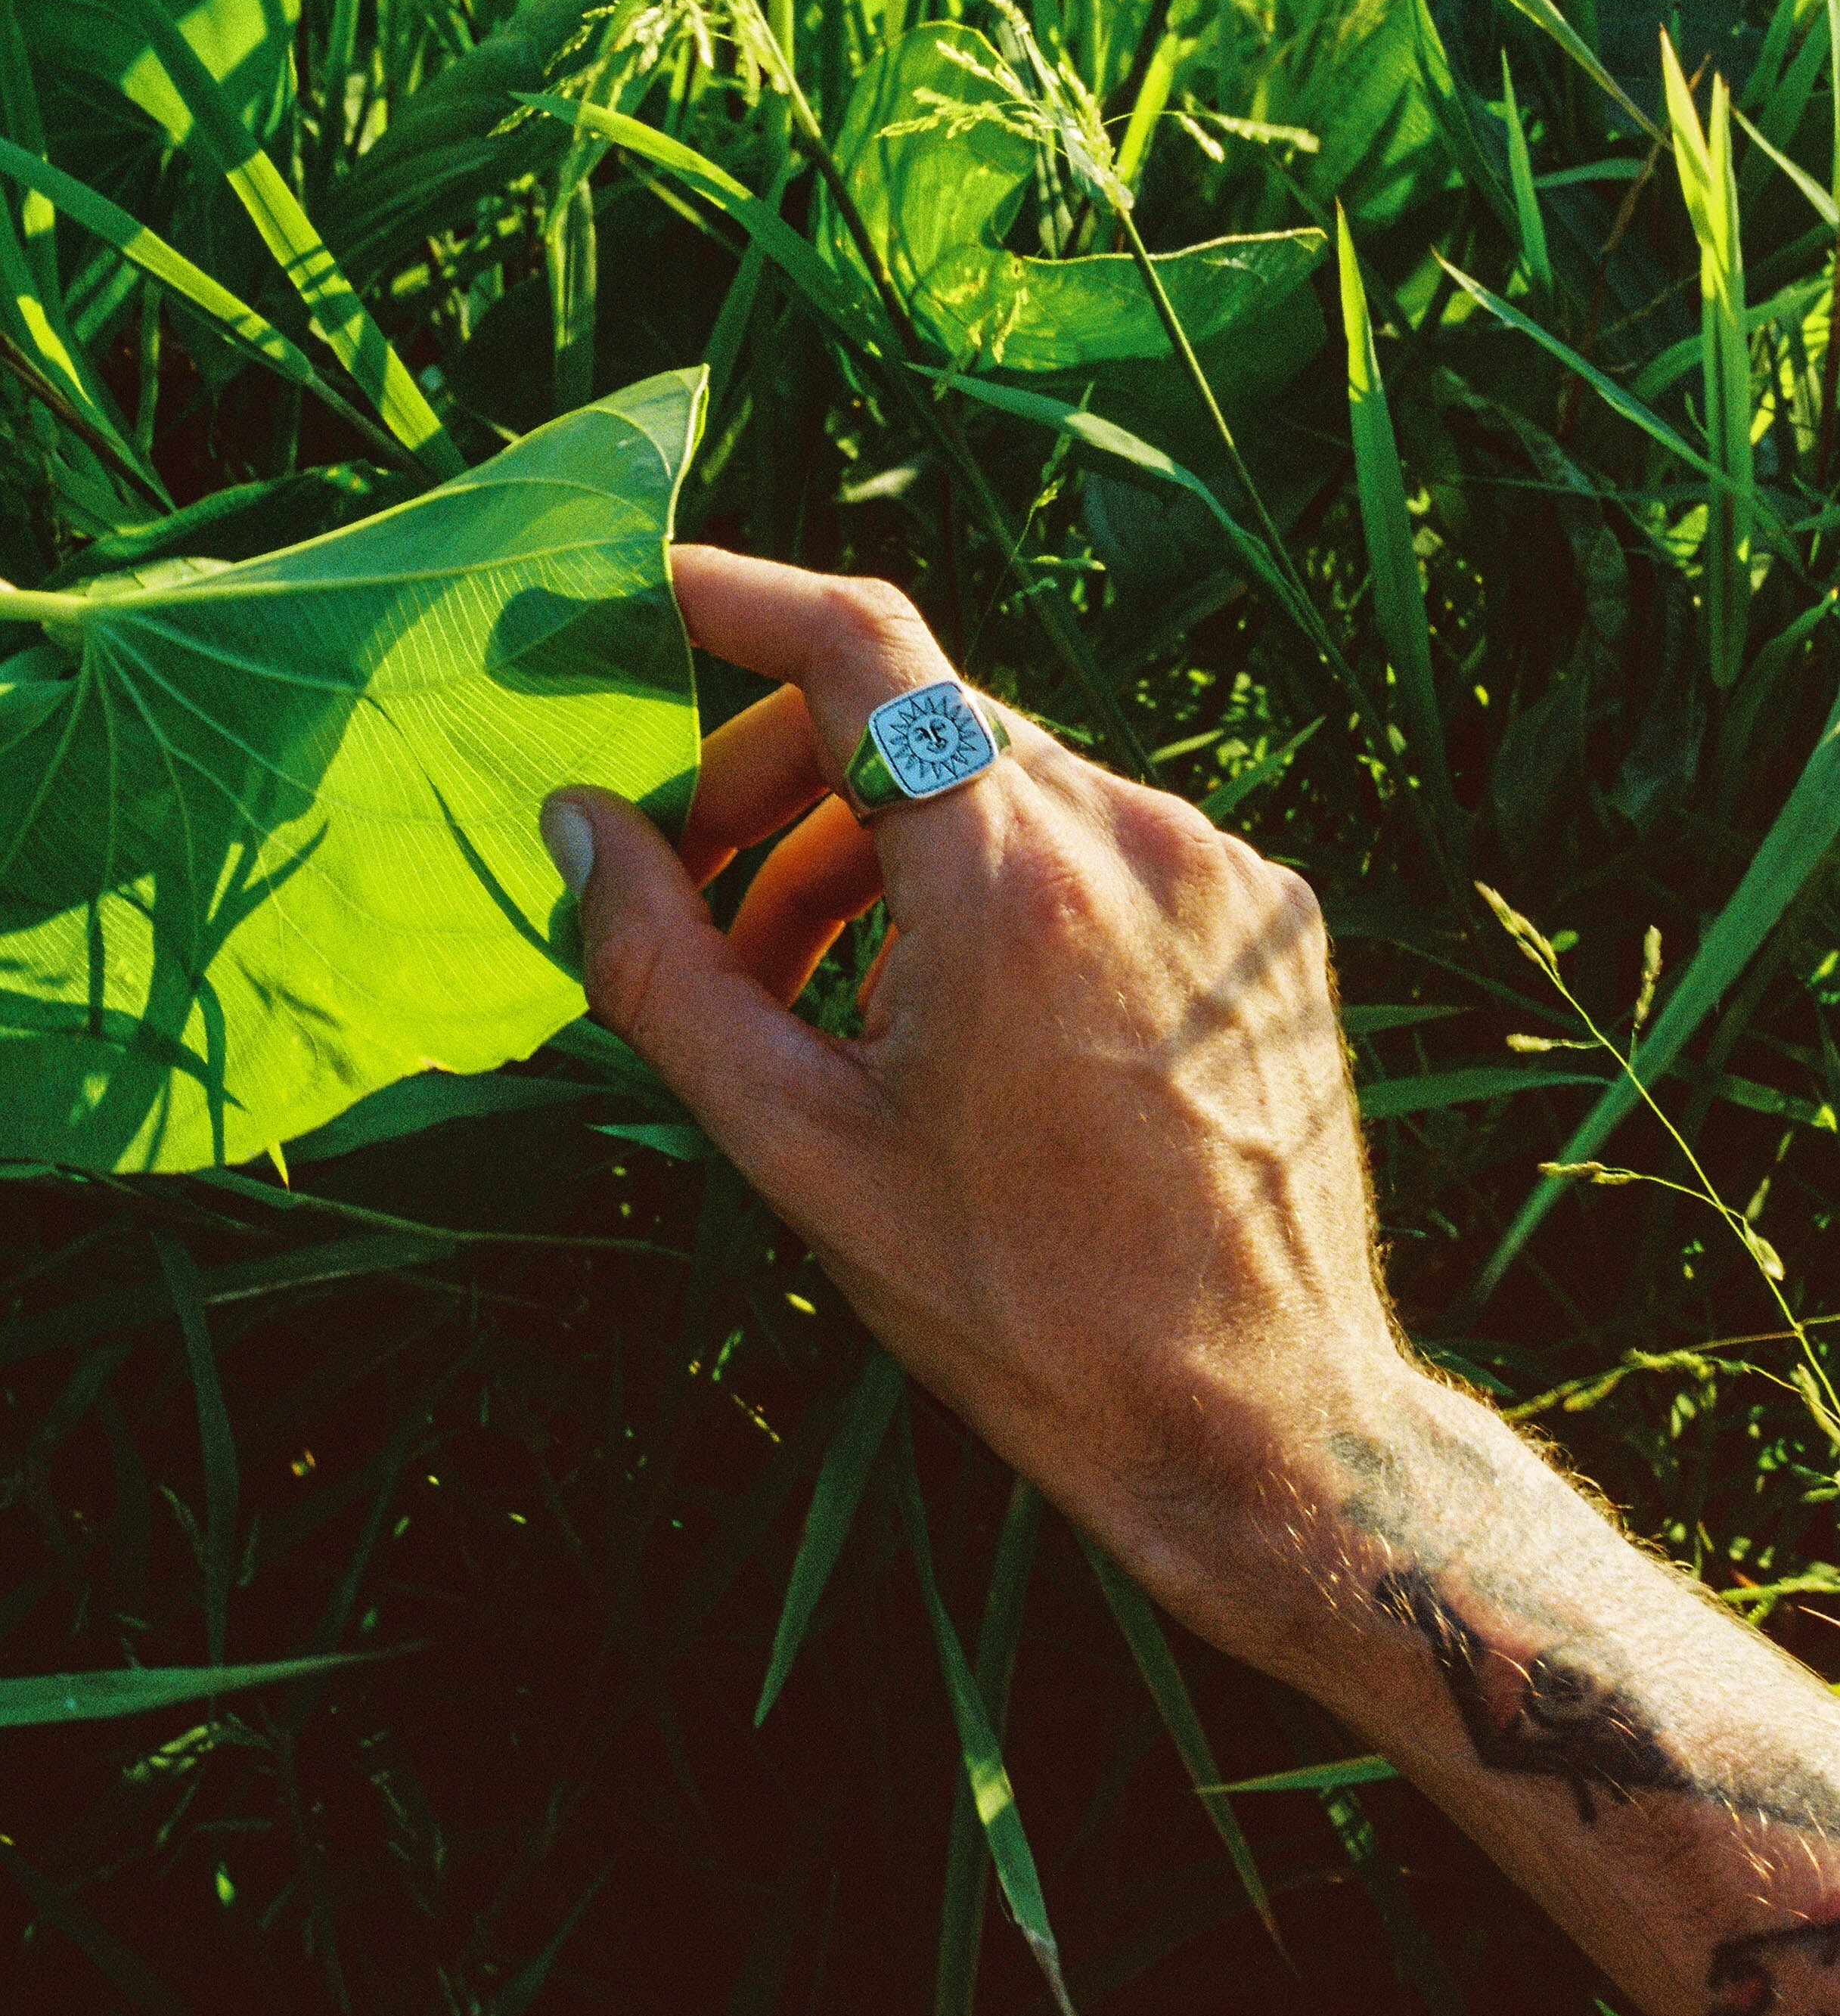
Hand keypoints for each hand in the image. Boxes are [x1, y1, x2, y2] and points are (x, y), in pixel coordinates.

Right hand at [541, 546, 1404, 1654]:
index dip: (736, 595)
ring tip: (817, 995)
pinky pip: (1097, 843)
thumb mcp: (800, 1148)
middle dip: (778, 782)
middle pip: (917, 718)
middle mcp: (1135, 836)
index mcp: (1012, 880)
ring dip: (883, 848)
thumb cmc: (1020, 1306)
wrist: (1256, 1419)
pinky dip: (996, 885)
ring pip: (1004, 782)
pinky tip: (960, 1017)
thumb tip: (577, 828)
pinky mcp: (1268, 919)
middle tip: (696, 899)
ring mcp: (1221, 871)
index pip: (858, 643)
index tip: (647, 603)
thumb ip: (662, 970)